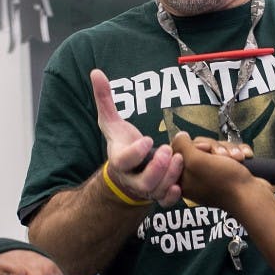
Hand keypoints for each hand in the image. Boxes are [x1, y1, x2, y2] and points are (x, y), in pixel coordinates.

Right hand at [91, 69, 182, 206]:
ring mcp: (145, 188)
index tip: (147, 139)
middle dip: (157, 168)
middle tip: (167, 150)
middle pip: (143, 182)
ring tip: (179, 158)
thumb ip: (104, 99)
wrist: (127, 169)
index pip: (123, 161)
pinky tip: (179, 184)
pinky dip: (171, 196)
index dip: (135, 152)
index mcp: (119, 160)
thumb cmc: (121, 142)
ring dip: (170, 176)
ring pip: (156, 190)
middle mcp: (131, 178)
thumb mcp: (111, 122)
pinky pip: (164, 202)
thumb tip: (95, 72)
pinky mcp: (156, 193)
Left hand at [171, 132, 264, 209]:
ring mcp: (214, 174)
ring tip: (238, 158)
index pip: (180, 151)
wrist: (252, 196)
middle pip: (200, 146)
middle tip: (223, 156)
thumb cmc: (223, 181)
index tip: (202, 150)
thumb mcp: (196, 161)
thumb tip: (180, 136)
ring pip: (217, 148)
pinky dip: (239, 152)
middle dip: (215, 148)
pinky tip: (245, 157)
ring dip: (229, 150)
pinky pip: (230, 152)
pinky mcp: (229, 171)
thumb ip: (182, 146)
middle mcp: (196, 176)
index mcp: (183, 178)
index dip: (193, 146)